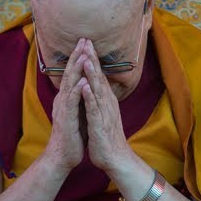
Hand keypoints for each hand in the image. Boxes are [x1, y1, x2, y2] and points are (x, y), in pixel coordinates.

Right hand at [41, 38, 86, 171]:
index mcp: (67, 98)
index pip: (72, 73)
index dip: (78, 57)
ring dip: (76, 68)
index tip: (86, 43)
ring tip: (83, 53)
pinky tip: (82, 81)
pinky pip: (72, 103)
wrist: (62, 156)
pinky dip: (77, 91)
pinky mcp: (66, 119)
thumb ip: (79, 98)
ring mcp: (64, 108)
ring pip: (69, 84)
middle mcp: (63, 99)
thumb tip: (85, 85)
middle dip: (77, 56)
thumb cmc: (72, 135)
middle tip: (83, 39)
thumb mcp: (77, 112)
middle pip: (69, 73)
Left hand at [77, 43, 132, 172]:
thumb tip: (94, 86)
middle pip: (99, 77)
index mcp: (105, 100)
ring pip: (98, 90)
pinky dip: (90, 97)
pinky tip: (85, 86)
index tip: (86, 43)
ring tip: (86, 57)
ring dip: (92, 73)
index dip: (92, 59)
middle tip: (86, 41)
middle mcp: (107, 103)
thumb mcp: (102, 114)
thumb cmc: (106, 137)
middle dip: (92, 59)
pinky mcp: (100, 125)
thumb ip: (98, 100)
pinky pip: (94, 109)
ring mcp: (104, 113)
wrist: (115, 159)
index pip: (98, 75)